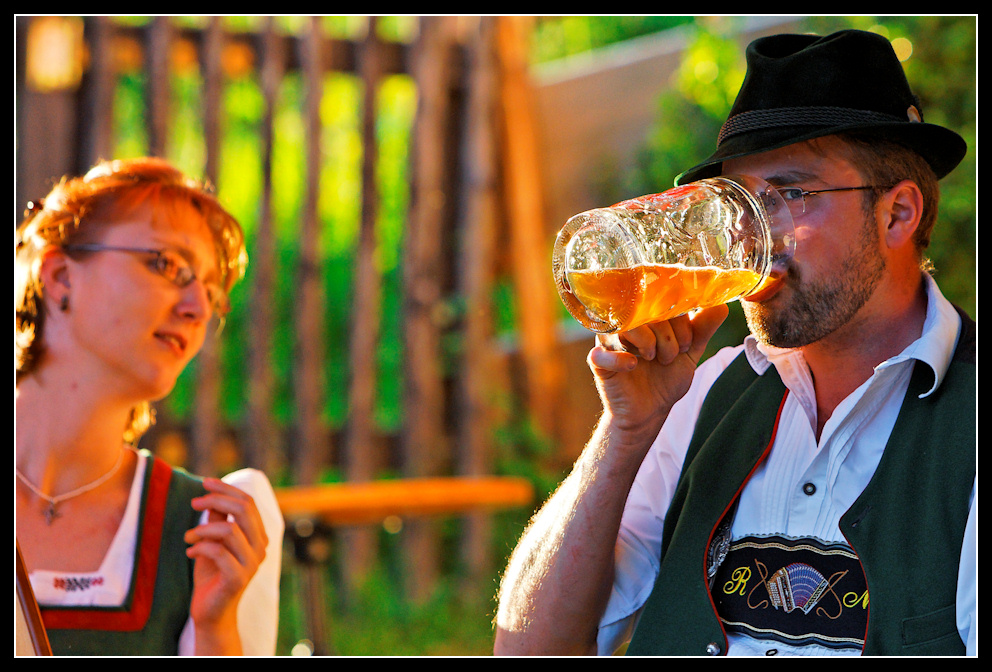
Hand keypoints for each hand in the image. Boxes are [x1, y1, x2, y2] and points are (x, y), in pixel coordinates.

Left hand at [185, 478, 268, 654]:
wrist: (211, 612)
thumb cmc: (212, 574)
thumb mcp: (213, 541)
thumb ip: (218, 520)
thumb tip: (213, 494)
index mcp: (259, 535)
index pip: (248, 502)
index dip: (227, 488)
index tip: (205, 482)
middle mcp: (261, 547)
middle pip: (243, 509)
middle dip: (216, 500)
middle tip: (194, 502)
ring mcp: (252, 563)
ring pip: (230, 529)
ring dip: (203, 528)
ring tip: (188, 537)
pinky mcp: (238, 578)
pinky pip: (218, 552)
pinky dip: (200, 547)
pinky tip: (190, 553)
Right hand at [587, 304, 727, 441]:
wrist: (650, 411)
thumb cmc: (666, 378)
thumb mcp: (690, 354)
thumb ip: (702, 331)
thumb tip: (721, 306)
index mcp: (647, 317)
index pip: (662, 302)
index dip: (680, 320)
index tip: (688, 344)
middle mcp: (627, 324)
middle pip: (645, 313)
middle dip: (667, 336)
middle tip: (672, 356)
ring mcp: (610, 342)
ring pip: (624, 327)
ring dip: (647, 343)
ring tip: (654, 359)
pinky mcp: (598, 362)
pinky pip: (601, 353)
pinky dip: (619, 358)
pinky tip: (633, 365)